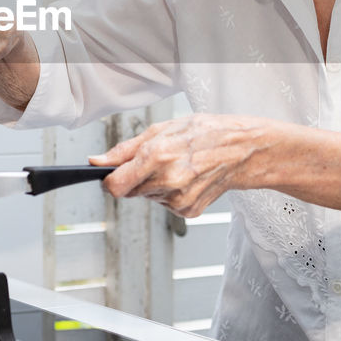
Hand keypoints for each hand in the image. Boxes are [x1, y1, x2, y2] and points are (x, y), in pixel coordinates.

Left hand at [88, 114, 274, 216]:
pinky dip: (170, 193)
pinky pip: (165, 204)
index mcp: (157, 157)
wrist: (242, 150)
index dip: (109, 181)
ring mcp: (179, 200)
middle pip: (130, 191)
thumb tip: (98, 161)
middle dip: (136, 178)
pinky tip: (187, 178)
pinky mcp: (188, 211)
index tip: (110, 175)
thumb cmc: (205, 134)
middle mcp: (167, 181)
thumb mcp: (162, 129)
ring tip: (178, 166)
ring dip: (154, 184)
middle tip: (158, 161)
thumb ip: (124, 149)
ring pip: (148, 197)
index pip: (115, 185)